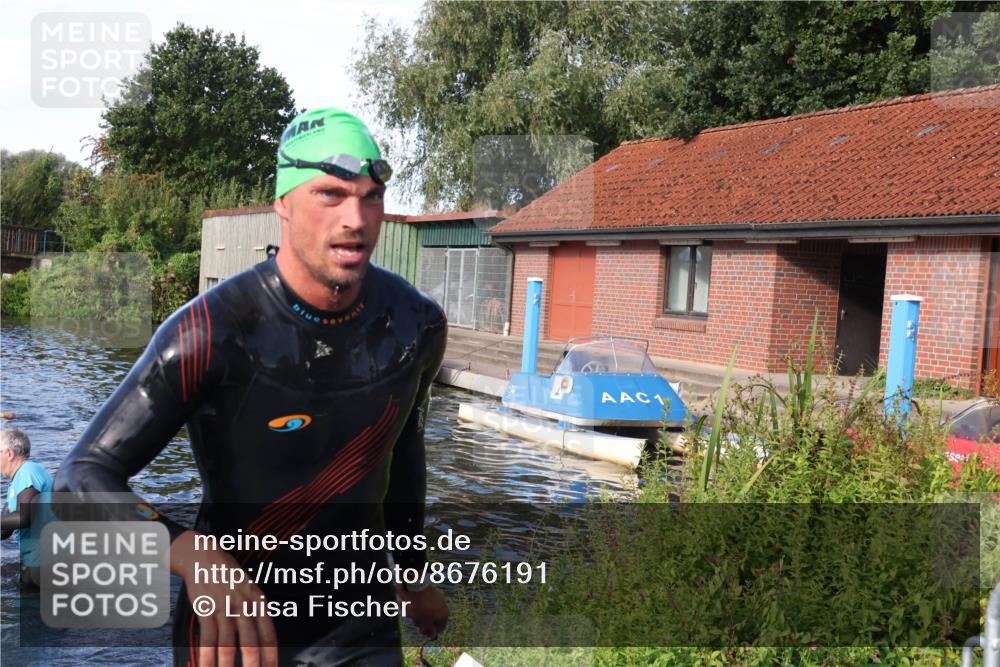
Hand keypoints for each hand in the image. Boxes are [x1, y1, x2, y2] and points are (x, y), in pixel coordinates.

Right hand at [171, 530, 277, 666]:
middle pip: (250, 640)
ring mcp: (225, 607)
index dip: (271, 653)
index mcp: (258, 600)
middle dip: (253, 662)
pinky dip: (206, 655)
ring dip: (227, 664)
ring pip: (228, 643)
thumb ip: (255, 609)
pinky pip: (207, 637)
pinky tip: (205, 666)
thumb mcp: (250, 588)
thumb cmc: (228, 575)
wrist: (204, 557)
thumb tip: (262, 633)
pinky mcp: (206, 609)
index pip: (268, 632)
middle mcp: (244, 605)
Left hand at [397, 585, 448, 638]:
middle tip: (416, 621)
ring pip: (430, 611)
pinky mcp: (433, 592)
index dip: (431, 631)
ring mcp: (439, 598)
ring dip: (422, 613)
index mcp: (444, 615)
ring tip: (413, 612)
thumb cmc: (420, 607)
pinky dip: (421, 605)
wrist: (417, 585)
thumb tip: (433, 634)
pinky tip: (414, 604)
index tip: (422, 630)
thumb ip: (428, 629)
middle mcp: (444, 606)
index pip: (440, 628)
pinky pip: (427, 603)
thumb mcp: (422, 622)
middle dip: (425, 621)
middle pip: (435, 619)